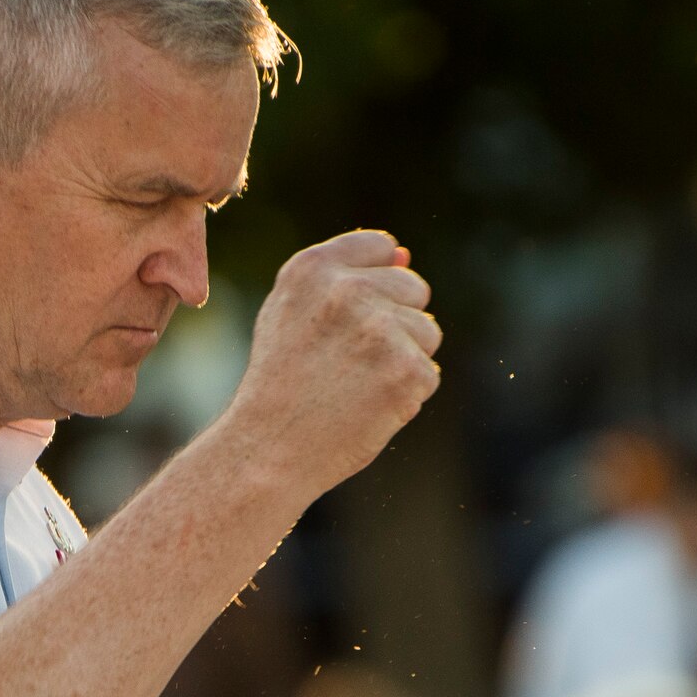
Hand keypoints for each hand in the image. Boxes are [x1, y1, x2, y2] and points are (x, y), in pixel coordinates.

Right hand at [223, 230, 439, 500]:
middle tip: (350, 362)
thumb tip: (404, 255)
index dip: (375, 284)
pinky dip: (405, 396)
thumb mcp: (291, 314)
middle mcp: (348, 290)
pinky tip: (367, 408)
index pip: (380, 246)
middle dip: (396, 323)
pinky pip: (428, 375)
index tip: (351, 319)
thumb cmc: (280, 384)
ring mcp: (380, 329)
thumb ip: (342, 277)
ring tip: (356, 386)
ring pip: (428, 333)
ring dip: (403, 361)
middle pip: (414, 289)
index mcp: (313, 268)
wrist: (269, 450)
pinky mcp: (406, 369)